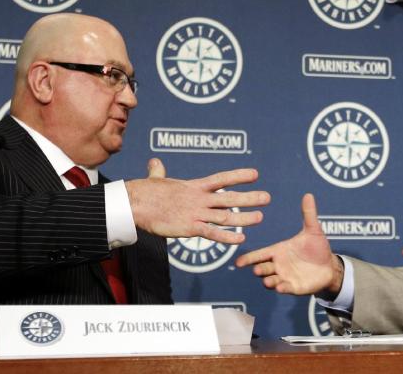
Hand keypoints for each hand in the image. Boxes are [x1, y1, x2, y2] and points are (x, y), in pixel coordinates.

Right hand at [124, 158, 269, 243]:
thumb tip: (154, 162)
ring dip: (244, 217)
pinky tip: (241, 239)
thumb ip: (159, 172)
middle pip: (229, 198)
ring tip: (260, 217)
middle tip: (268, 198)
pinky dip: (227, 237)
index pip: (221, 179)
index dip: (239, 176)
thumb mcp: (155, 179)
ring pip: (225, 216)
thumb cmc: (143, 192)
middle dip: (250, 197)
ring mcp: (195, 213)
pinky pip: (212, 233)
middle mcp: (199, 199)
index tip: (255, 174)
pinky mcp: (189, 228)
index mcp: (194, 187)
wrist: (134, 203)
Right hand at [235, 194, 342, 295]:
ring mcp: (285, 277)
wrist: (330, 265)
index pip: (260, 254)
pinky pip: (285, 288)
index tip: (238, 262)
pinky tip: (281, 287)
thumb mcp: (313, 230)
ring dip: (268, 281)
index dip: (249, 258)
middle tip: (257, 269)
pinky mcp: (294, 287)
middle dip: (259, 269)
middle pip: (263, 268)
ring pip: (271, 280)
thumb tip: (308, 194)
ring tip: (267, 281)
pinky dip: (282, 288)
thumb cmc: (317, 247)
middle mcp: (279, 265)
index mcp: (279, 251)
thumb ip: (308, 214)